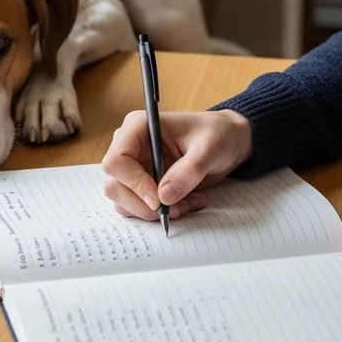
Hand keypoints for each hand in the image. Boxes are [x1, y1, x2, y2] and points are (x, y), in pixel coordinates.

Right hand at [101, 110, 252, 219]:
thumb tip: (164, 196)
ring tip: (186, 205)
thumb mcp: (209, 149)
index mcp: (138, 128)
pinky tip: (183, 204)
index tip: (158, 199)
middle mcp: (129, 147)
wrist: (227, 141)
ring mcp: (133, 167)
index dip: (133, 184)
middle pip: (115, 186)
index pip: (116, 161)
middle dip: (144, 204)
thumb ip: (188, 171)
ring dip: (152, 212)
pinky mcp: (141, 183)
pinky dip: (158, 213)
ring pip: (123, 201)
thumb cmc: (216, 135)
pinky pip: (137, 206)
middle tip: (176, 208)